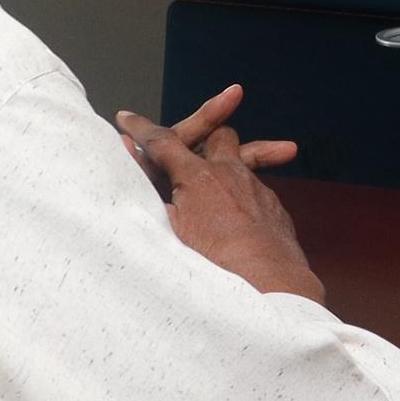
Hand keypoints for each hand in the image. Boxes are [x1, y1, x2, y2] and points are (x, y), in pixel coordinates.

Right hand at [114, 85, 324, 305]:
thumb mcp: (169, 230)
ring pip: (244, 159)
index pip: (162, 142)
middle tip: (189, 143)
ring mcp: (256, 188)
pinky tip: (238, 217)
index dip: (141, 129)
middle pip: (217, 135)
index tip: (126, 118)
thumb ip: (149, 195)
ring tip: (219, 180)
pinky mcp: (274, 208)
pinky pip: (256, 190)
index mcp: (198, 177)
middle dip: (203, 130)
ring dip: (228, 164)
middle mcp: (230, 173)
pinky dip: (243, 196)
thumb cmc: (214, 262)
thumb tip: (131, 164)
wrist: (268, 282)